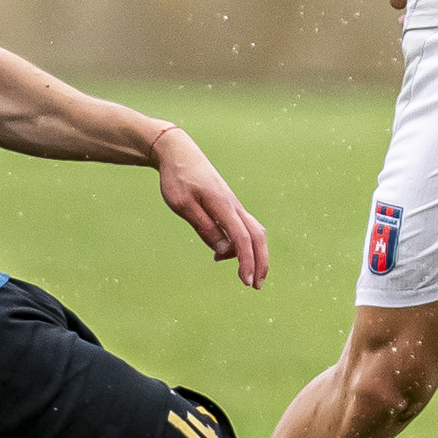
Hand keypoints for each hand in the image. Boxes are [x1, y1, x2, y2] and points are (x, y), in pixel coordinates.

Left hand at [152, 126, 269, 288]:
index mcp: (223, 205)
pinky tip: (224, 253)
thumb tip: (222, 251)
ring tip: (244, 273)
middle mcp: (234, 205)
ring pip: (254, 231)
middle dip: (260, 261)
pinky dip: (242, 243)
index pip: (241, 238)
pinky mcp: (229, 204)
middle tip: (256, 285)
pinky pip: (243, 226)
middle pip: (257, 236)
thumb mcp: (183, 205)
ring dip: (254, 253)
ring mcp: (233, 204)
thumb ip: (204, 227)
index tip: (246, 281)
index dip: (246, 261)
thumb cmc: (177, 178)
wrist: (179, 153)